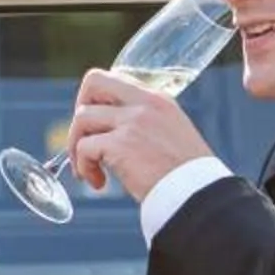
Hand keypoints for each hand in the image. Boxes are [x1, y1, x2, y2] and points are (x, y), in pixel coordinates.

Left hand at [66, 70, 214, 201]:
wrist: (197, 196)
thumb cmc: (186, 176)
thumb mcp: (172, 134)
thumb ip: (146, 123)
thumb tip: (113, 131)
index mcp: (158, 99)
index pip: (115, 78)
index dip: (96, 99)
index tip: (96, 125)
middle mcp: (145, 104)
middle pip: (93, 83)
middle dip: (79, 111)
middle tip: (83, 139)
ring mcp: (132, 122)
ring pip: (82, 118)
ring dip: (77, 146)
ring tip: (89, 170)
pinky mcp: (121, 145)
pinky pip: (84, 147)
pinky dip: (84, 167)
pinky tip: (98, 182)